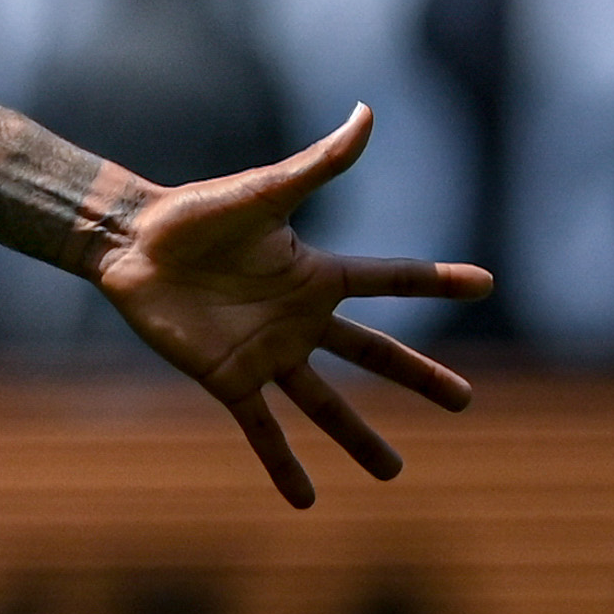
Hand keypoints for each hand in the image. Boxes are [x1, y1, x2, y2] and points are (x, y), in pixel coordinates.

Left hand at [93, 104, 494, 505]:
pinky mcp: (228, 377)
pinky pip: (263, 429)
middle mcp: (300, 319)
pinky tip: (306, 501)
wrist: (129, 241)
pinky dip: (283, 464)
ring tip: (394, 474)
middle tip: (466, 402)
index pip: (391, 279)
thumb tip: (367, 112)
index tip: (485, 283)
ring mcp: (268, 352)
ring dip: (360, 439)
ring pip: (326, 405)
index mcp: (315, 274)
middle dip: (420, 378)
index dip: (436, 279)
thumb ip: (319, 163)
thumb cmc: (193, 213)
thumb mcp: (264, 191)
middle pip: (374, 355)